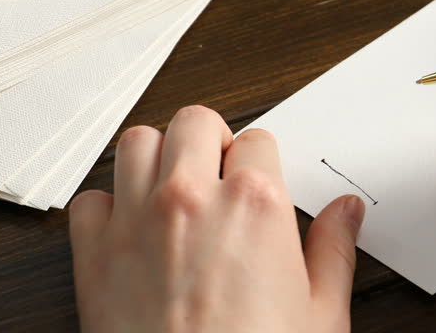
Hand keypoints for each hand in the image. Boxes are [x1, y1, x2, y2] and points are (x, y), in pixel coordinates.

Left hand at [69, 105, 364, 331]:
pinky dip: (107, 206)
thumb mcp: (320, 313)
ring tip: (174, 186)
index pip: (259, 139)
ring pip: (138, 143)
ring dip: (158, 157)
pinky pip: (89, 200)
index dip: (262, 160)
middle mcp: (192, 199)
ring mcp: (137, 222)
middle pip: (195, 121)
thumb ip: (334, 249)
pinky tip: (132, 228)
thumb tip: (345, 213)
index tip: (260, 180)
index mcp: (256, 204)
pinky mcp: (92, 254)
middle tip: (218, 171)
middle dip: (211, 140)